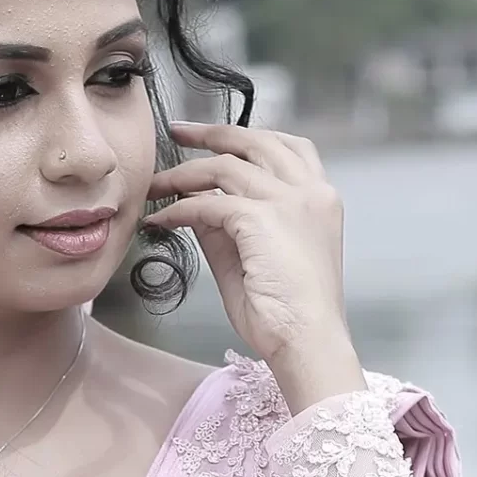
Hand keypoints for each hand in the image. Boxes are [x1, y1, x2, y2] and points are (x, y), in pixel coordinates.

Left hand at [144, 123, 358, 406]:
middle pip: (256, 141)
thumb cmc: (288, 316)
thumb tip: (196, 202)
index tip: (214, 138)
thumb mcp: (255, 258)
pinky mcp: (261, 220)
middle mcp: (310, 192)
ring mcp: (289, 202)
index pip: (288, 146)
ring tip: (156, 185)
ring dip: (183, 173)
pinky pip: (208, 203)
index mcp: (320, 199)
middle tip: (177, 132)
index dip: (248, 135)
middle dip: (212, 133)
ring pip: (225, 167)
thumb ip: (229, 226)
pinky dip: (179, 209)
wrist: (309, 344)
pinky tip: (161, 220)